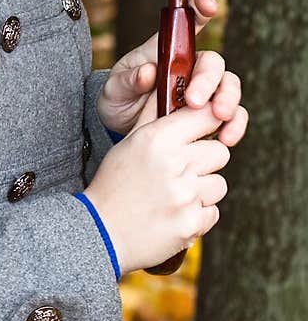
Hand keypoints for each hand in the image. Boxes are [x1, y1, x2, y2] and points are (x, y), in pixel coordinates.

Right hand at [84, 98, 234, 276]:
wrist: (100, 232)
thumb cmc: (113, 183)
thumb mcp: (130, 142)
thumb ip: (155, 116)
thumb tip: (169, 88)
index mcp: (159, 138)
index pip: (205, 115)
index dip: (207, 122)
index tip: (204, 129)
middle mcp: (176, 163)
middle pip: (220, 152)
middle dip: (205, 160)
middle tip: (182, 170)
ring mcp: (186, 195)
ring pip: (219, 184)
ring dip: (202, 190)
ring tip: (175, 195)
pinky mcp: (192, 223)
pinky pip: (213, 212)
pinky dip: (198, 215)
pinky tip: (174, 213)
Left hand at [96, 0, 248, 149]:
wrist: (122, 129)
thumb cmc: (119, 99)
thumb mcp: (114, 90)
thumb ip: (128, 80)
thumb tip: (148, 72)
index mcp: (167, 51)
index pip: (187, 23)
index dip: (200, 9)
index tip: (208, 5)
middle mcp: (190, 67)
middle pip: (213, 62)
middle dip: (209, 79)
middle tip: (196, 101)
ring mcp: (203, 90)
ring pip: (229, 86)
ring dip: (229, 100)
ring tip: (218, 118)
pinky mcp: (210, 115)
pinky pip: (233, 116)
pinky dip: (235, 125)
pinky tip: (225, 138)